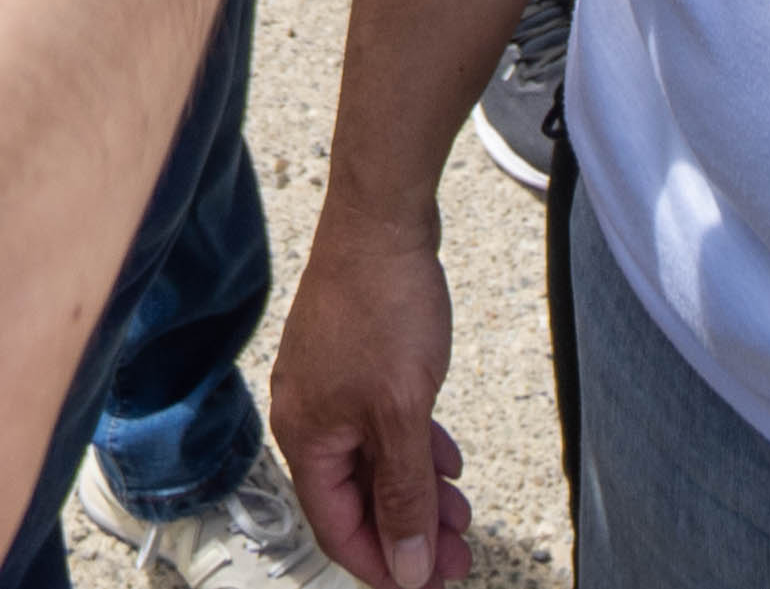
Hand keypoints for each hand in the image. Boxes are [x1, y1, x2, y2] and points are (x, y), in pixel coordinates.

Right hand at [272, 223, 474, 586]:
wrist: (383, 218)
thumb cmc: (381, 304)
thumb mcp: (402, 413)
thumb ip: (405, 492)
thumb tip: (405, 563)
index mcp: (307, 436)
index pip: (337, 527)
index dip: (381, 563)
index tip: (426, 583)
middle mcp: (311, 415)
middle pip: (359, 498)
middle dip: (409, 531)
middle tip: (459, 553)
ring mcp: (333, 387)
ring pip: (375, 462)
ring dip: (419, 493)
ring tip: (462, 513)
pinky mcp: (356, 362)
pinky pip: (383, 426)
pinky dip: (415, 450)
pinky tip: (446, 459)